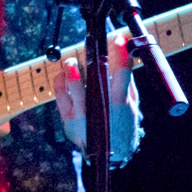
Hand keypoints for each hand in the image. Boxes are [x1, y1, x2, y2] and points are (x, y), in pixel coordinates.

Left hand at [52, 35, 134, 152]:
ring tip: (71, 63)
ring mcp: (81, 115)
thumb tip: (125, 54)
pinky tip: (63, 74)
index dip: (120, 54)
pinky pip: (59, 94)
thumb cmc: (123, 123)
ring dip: (70, 71)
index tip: (118, 38)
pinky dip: (60, 81)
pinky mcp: (67, 119)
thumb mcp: (132, 103)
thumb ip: (126, 81)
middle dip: (90, 61)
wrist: (110, 153)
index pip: (121, 73)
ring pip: (71, 87)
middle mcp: (99, 109)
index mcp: (119, 102)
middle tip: (89, 47)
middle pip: (92, 79)